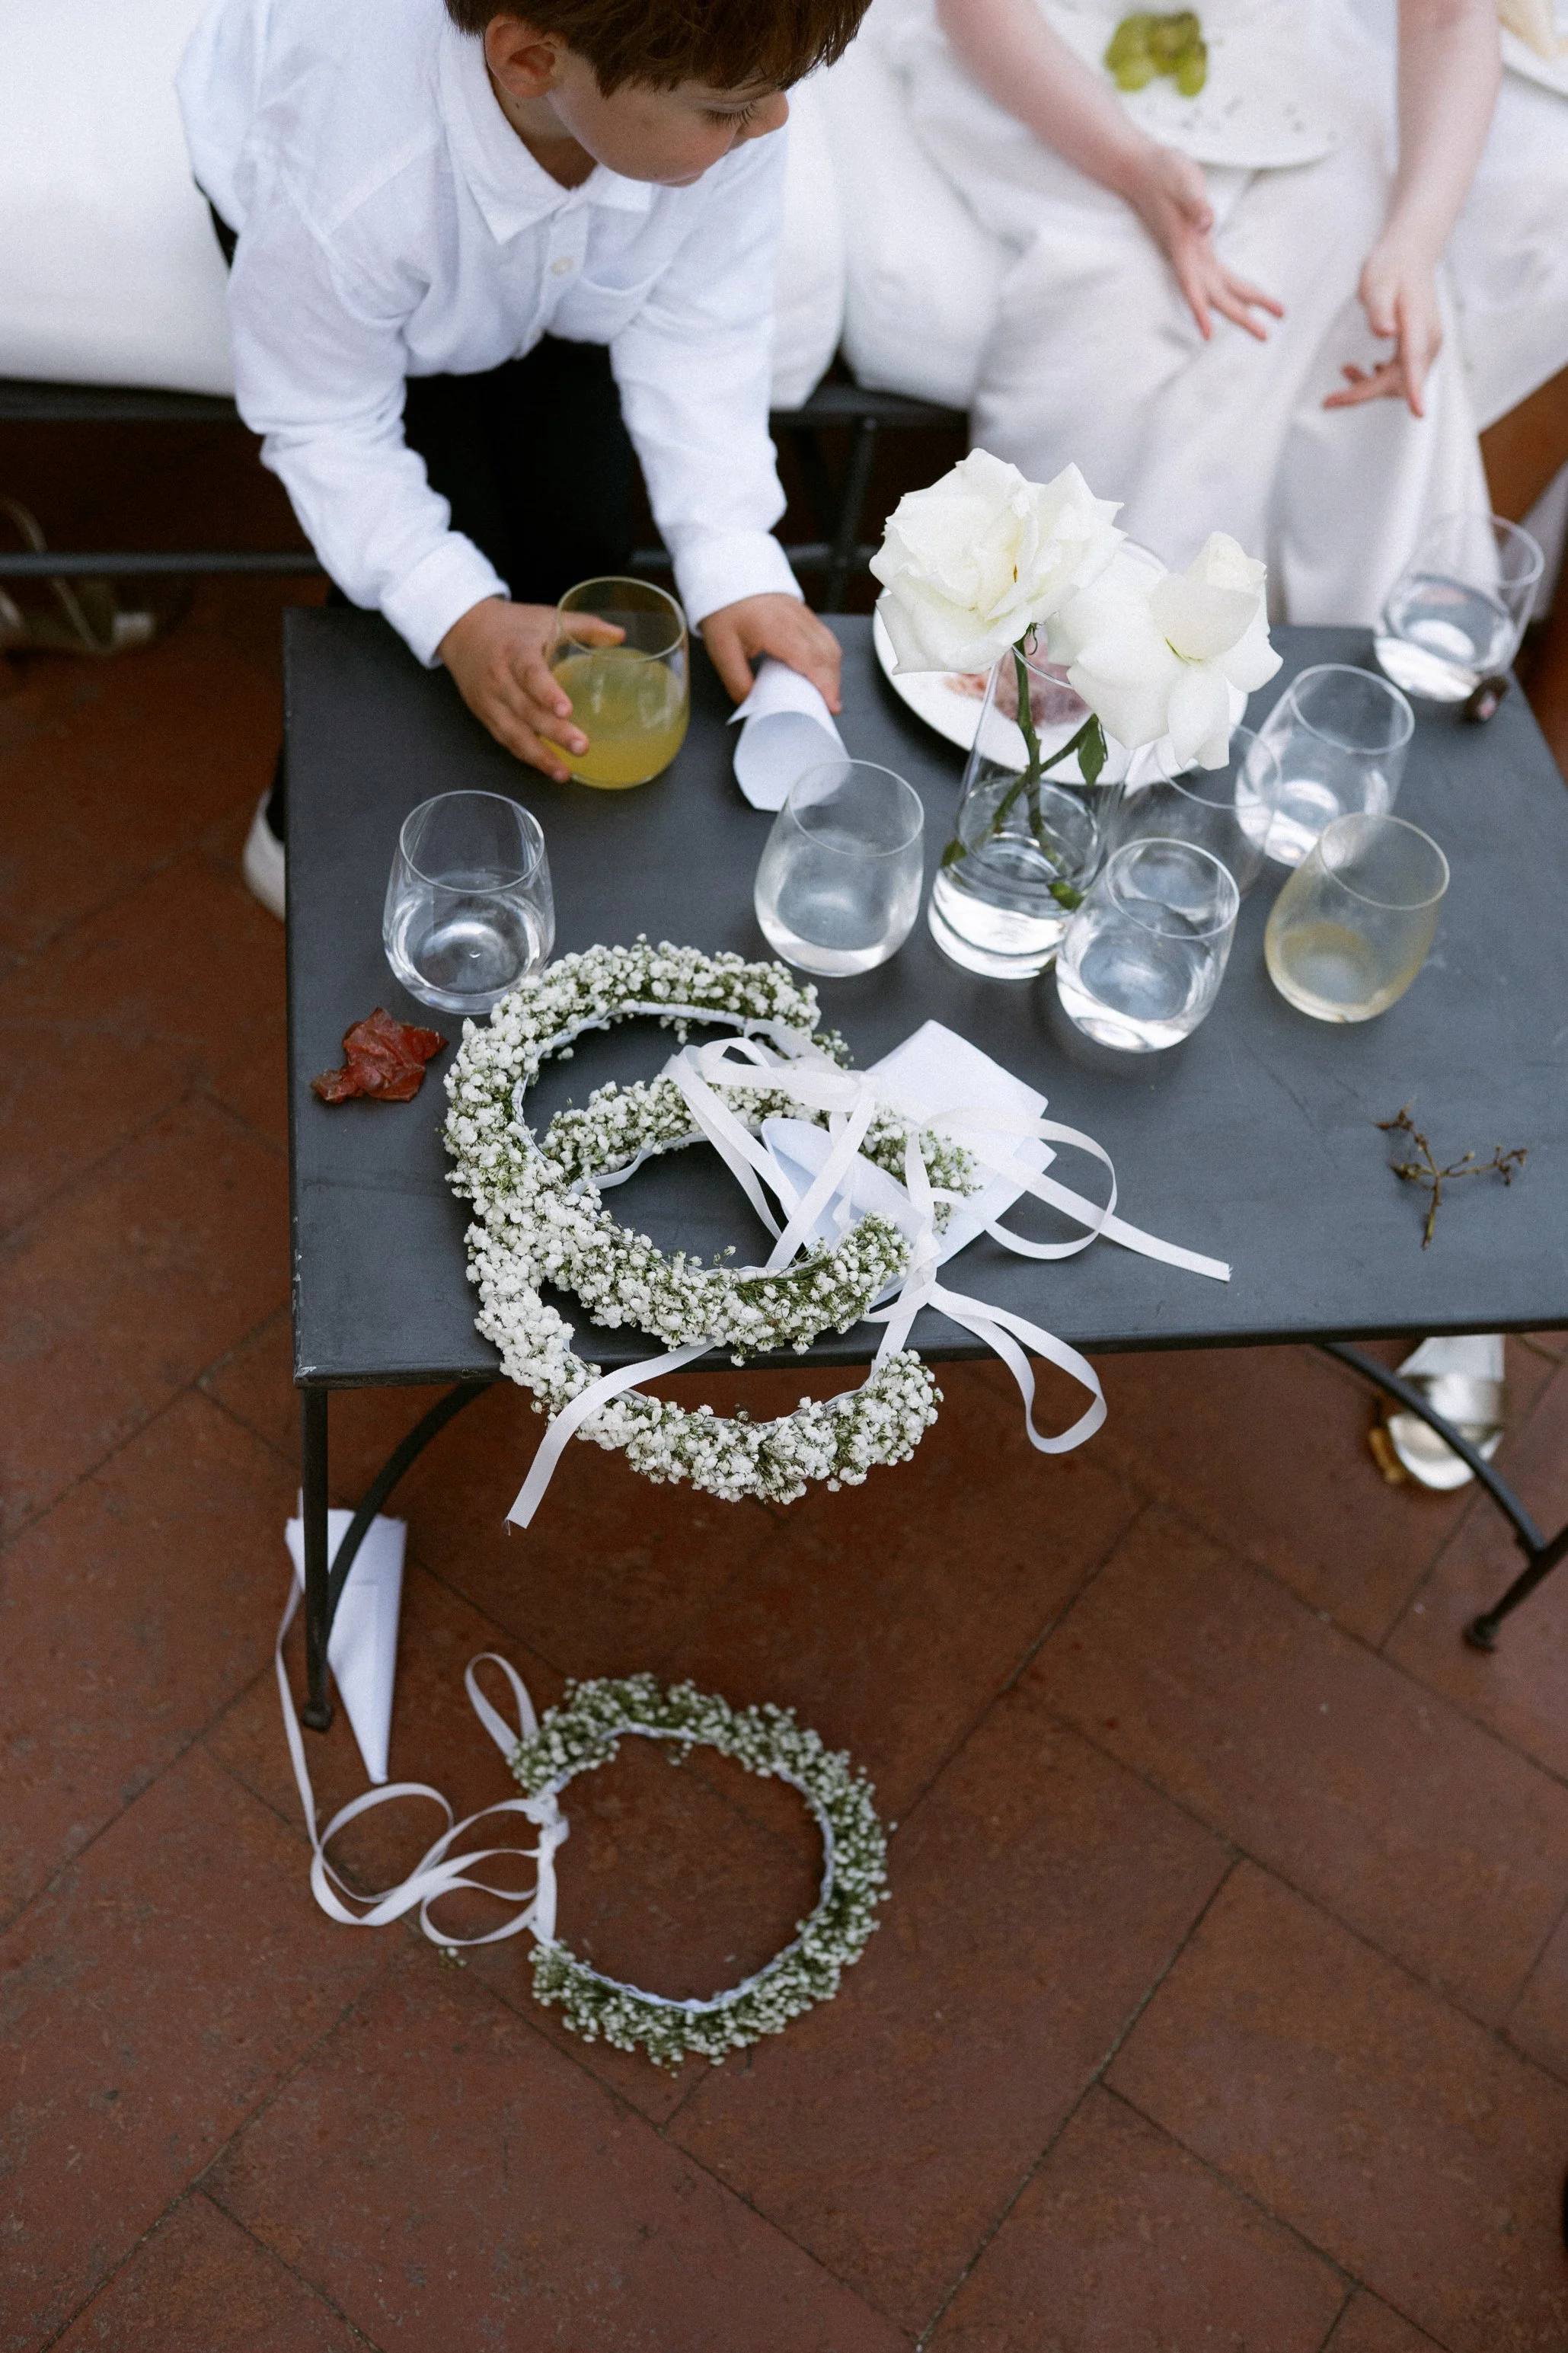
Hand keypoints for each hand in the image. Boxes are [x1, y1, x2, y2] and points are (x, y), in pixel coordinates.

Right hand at [437, 596, 620, 779]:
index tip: (566, 710)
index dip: (547, 693)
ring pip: (514, 733)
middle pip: (526, 710)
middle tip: (582, 747)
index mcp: (517, 651)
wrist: (464, 631)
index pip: (530, 673)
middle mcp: (500, 678)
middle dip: (554, 733)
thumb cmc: (512, 626)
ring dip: (540, 756)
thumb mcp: (547, 618)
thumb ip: (585, 626)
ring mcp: (490, 701)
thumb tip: (620, 636)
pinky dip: (528, 757)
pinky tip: (549, 768)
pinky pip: (507, 740)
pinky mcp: (486, 716)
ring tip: (565, 773)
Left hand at [701, 592, 842, 711]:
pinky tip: (822, 671)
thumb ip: (737, 681)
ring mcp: (803, 614)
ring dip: (833, 670)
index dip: (825, 683)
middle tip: (829, 707)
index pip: (810, 658)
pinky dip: (828, 657)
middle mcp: (796, 619)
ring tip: (826, 693)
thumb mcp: (722, 650)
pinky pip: (825, 637)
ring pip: (830, 645)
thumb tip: (752, 705)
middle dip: (833, 683)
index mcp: (776, 628)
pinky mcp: (804, 613)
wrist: (728, 573)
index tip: (831, 704)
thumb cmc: (725, 608)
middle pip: (827, 654)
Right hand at [1121, 143, 1283, 341]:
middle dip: (1240, 316)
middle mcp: (1188, 256)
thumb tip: (1207, 224)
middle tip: (1265, 336)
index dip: (1199, 310)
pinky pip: (1221, 275)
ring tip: (1273, 316)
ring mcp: (1193, 253)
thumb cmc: (1162, 172)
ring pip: (1221, 288)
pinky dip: (1237, 289)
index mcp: (1182, 245)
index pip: (1191, 285)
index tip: (1208, 336)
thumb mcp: (1182, 180)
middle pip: (1215, 295)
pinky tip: (1252, 298)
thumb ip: (1195, 203)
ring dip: (1245, 304)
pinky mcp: (1198, 247)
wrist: (1144, 169)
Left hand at [1323, 240, 1442, 418]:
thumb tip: (1384, 332)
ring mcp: (1427, 346)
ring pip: (1400, 383)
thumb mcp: (1377, 282)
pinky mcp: (1420, 348)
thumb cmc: (1391, 267)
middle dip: (1366, 394)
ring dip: (1371, 387)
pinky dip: (1378, 379)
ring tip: (1344, 372)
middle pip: (1401, 383)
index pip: (1416, 361)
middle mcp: (1429, 340)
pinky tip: (1360, 369)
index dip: (1416, 389)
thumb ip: (1379, 309)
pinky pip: (1401, 375)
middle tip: (1329, 400)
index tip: (1419, 413)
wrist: (1410, 255)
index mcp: (1419, 325)